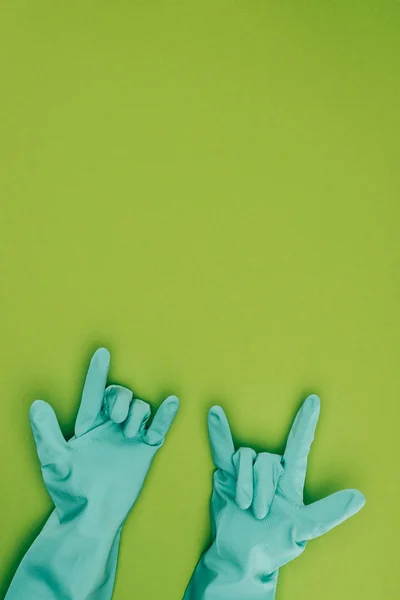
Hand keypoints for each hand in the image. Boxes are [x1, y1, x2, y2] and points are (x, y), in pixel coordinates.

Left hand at [29, 348, 178, 530]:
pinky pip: (158, 427)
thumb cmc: (70, 491)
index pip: (94, 393)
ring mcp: (129, 437)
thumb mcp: (54, 461)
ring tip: (129, 433)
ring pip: (140, 407)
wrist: (93, 516)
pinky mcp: (145, 449)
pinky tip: (171, 402)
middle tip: (115, 419)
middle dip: (120, 399)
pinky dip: (165, 415)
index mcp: (88, 425)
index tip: (102, 353)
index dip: (96, 373)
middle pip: (120, 395)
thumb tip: (36, 404)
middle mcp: (110, 426)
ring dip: (136, 414)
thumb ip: (45, 432)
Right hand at [207, 395, 364, 575]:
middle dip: (262, 488)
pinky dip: (218, 433)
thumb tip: (359, 497)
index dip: (306, 423)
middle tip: (259, 513)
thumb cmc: (274, 544)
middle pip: (267, 460)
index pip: (298, 445)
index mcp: (289, 479)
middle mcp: (269, 470)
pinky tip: (215, 414)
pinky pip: (222, 450)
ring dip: (244, 484)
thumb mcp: (302, 529)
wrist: (241, 557)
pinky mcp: (225, 473)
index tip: (314, 401)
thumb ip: (327, 513)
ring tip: (244, 506)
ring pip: (246, 458)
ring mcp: (247, 471)